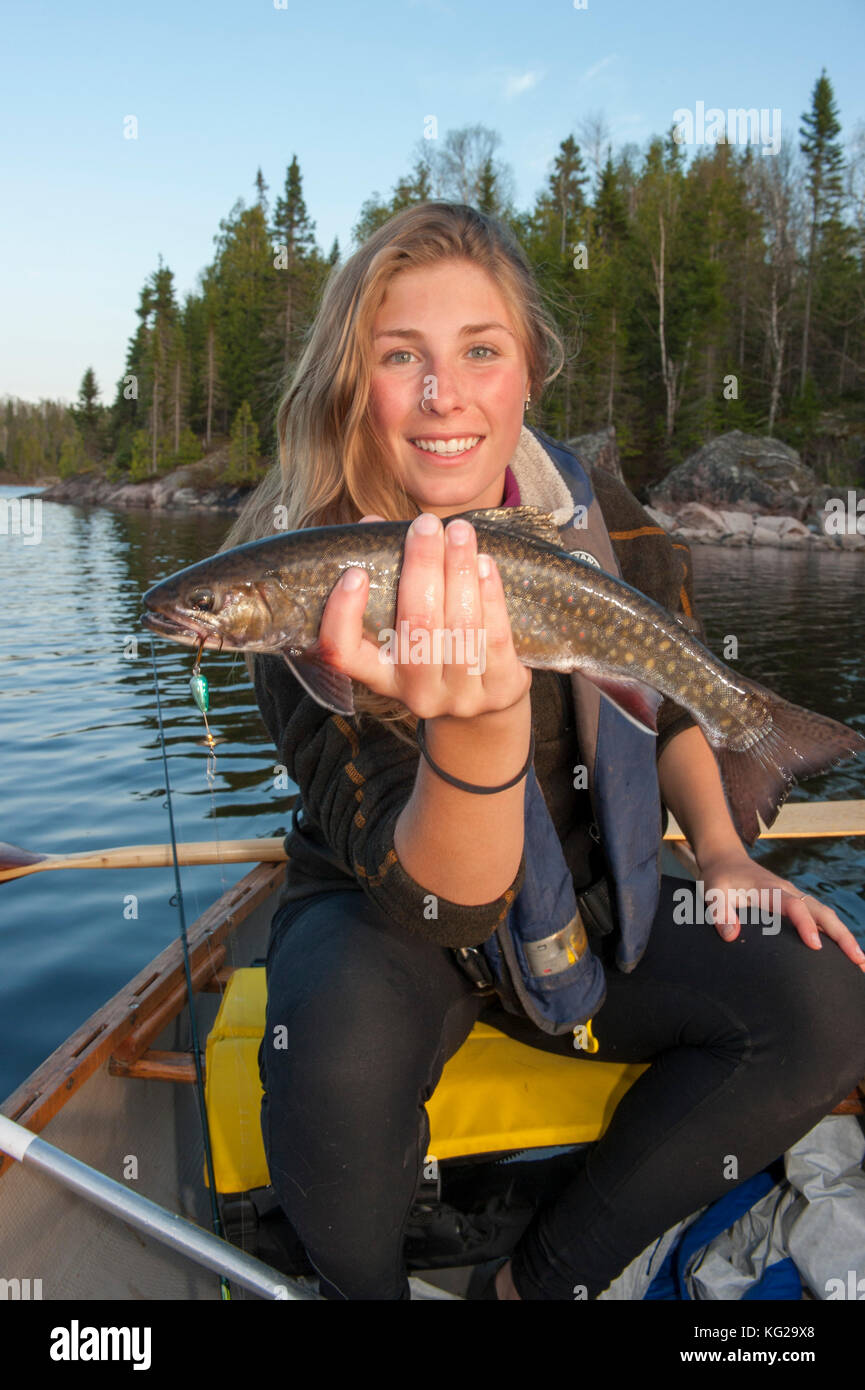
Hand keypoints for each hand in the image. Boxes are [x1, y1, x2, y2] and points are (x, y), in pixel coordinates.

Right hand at [318, 512, 530, 719]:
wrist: (486, 704)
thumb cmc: (437, 647)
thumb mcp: (407, 626)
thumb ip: (388, 575)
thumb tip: (372, 522)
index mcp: (381, 676)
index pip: (344, 654)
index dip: (344, 615)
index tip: (355, 572)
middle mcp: (416, 692)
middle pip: (417, 626)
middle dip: (422, 567)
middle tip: (426, 525)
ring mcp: (460, 696)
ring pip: (460, 627)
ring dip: (459, 572)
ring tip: (461, 532)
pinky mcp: (500, 691)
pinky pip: (495, 637)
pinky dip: (490, 595)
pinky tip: (486, 564)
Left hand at [697, 849, 864, 970]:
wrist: (727, 860)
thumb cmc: (720, 878)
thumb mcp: (712, 892)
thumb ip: (719, 912)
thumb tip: (731, 936)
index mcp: (769, 889)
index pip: (793, 906)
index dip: (805, 924)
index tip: (815, 946)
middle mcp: (788, 892)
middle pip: (821, 912)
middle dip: (841, 936)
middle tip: (858, 961)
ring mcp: (795, 897)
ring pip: (826, 916)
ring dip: (845, 937)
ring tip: (861, 963)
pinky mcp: (797, 903)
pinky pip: (821, 918)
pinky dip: (836, 934)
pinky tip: (845, 953)